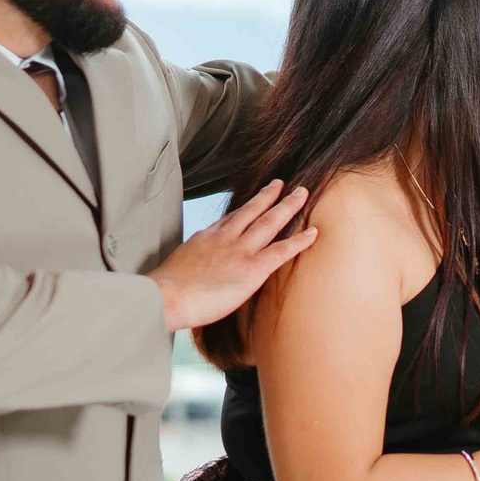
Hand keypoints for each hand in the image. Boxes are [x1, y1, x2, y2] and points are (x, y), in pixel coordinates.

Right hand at [150, 180, 316, 331]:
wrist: (165, 296)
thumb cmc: (166, 292)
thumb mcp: (176, 269)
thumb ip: (191, 266)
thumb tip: (192, 274)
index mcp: (206, 238)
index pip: (230, 219)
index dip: (246, 208)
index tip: (255, 200)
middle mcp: (225, 238)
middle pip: (252, 211)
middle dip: (269, 195)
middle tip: (281, 183)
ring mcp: (240, 251)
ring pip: (269, 222)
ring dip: (288, 206)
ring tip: (302, 193)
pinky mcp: (252, 268)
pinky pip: (282, 251)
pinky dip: (299, 240)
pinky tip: (314, 232)